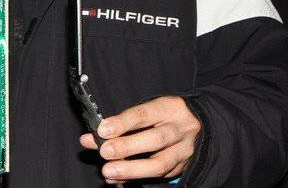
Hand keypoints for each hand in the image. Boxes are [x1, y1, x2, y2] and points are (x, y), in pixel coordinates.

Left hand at [79, 96, 200, 183]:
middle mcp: (181, 129)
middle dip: (126, 147)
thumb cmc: (164, 115)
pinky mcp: (181, 167)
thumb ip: (120, 123)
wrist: (196, 124)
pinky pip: (157, 176)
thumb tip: (90, 138)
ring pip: (160, 164)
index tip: (103, 130)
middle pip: (155, 140)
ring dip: (130, 169)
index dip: (122, 123)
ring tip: (108, 171)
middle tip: (104, 152)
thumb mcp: (146, 111)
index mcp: (170, 108)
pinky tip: (117, 178)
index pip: (144, 114)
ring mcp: (184, 151)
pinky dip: (133, 178)